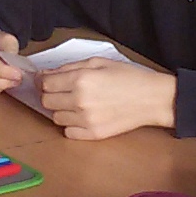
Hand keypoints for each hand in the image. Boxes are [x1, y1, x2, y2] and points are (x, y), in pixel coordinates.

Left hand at [38, 58, 177, 139]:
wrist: (152, 98)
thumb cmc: (128, 77)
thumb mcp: (99, 62)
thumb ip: (70, 67)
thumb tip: (46, 74)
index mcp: (80, 79)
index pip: (45, 84)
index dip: (43, 81)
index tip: (47, 80)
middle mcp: (79, 101)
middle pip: (46, 102)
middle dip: (51, 95)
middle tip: (63, 91)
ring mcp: (86, 120)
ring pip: (55, 118)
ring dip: (61, 110)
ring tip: (77, 104)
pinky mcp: (93, 134)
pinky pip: (68, 132)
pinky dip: (71, 125)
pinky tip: (83, 116)